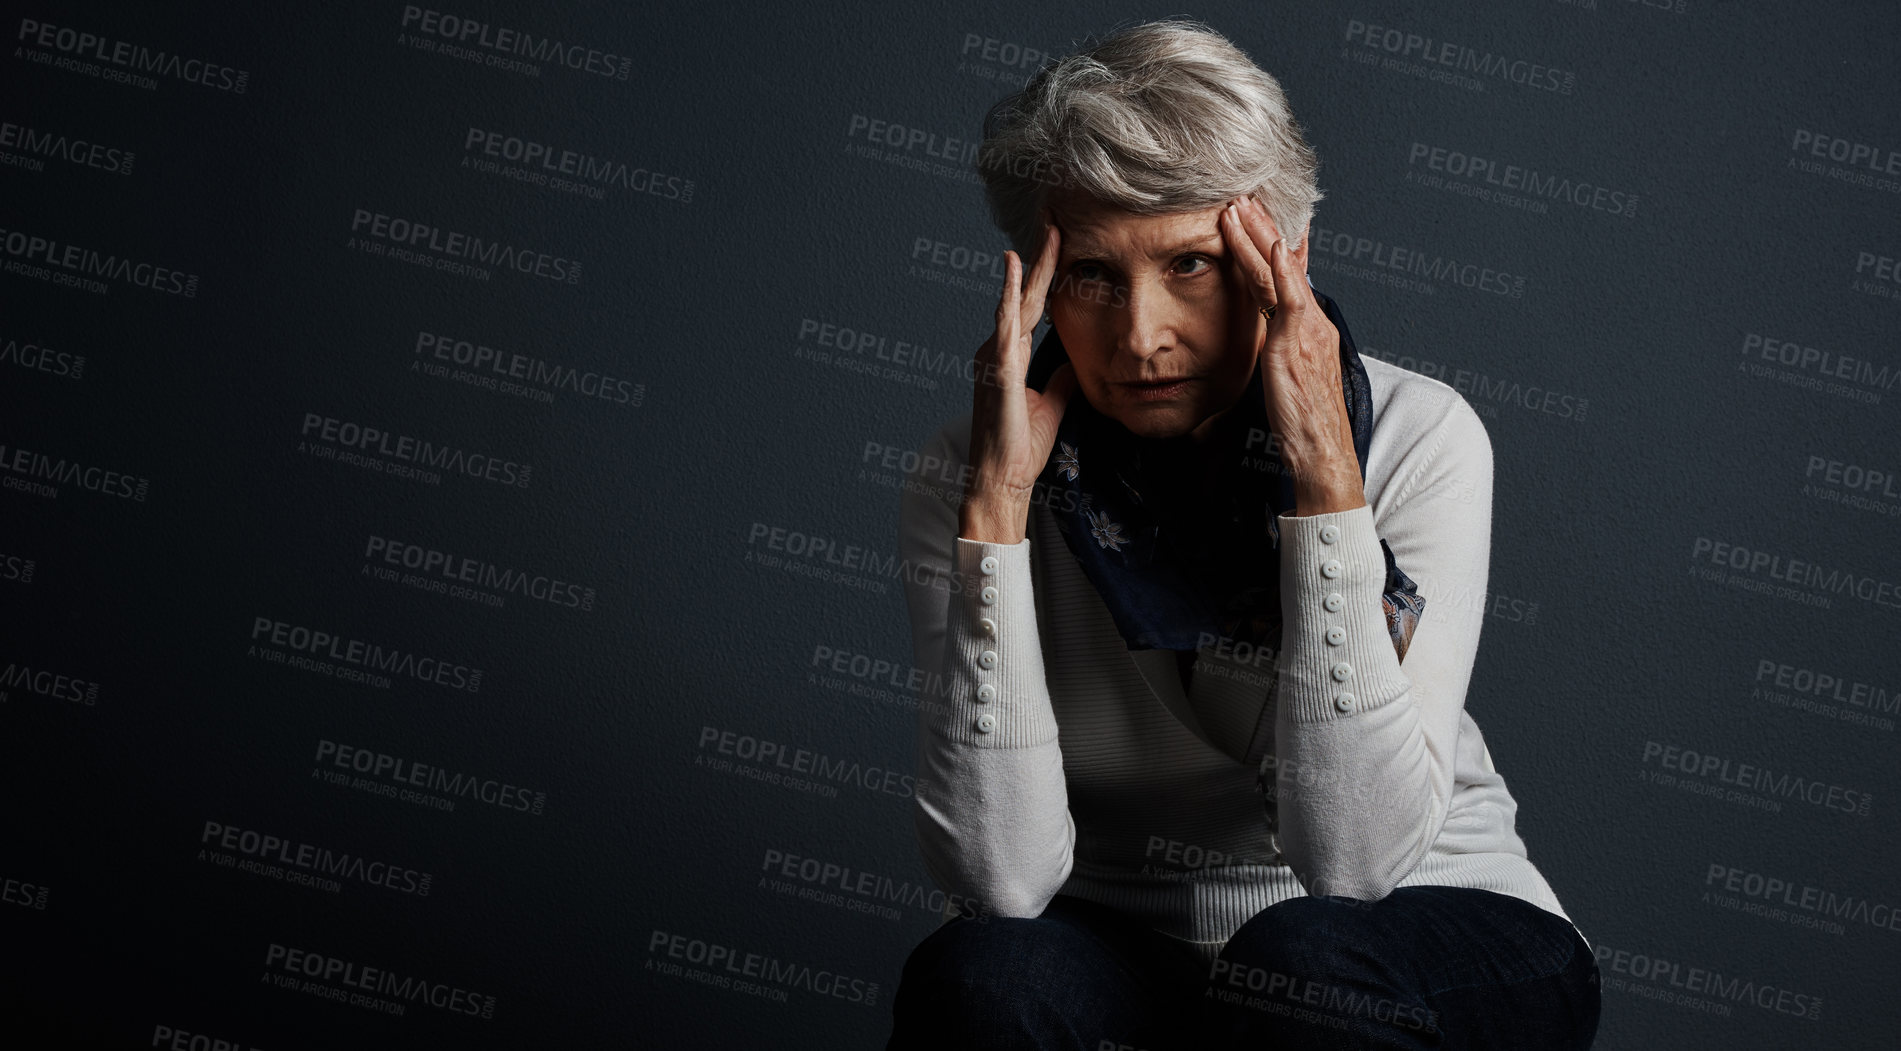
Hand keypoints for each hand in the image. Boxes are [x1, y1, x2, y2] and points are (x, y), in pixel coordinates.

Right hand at [961, 215, 1079, 543]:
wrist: (1002, 478)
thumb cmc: (1022, 447)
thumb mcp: (1053, 404)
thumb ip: (1061, 379)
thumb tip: (1075, 363)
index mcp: (1011, 355)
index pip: (1035, 305)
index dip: (1048, 274)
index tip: (1062, 240)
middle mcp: (998, 349)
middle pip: (1025, 295)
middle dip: (1041, 257)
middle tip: (1054, 218)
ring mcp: (994, 357)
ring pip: (1015, 302)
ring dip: (1029, 268)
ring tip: (1042, 233)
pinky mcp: (997, 370)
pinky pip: (1004, 326)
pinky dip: (1009, 297)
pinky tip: (1014, 272)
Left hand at [1219, 195, 1364, 514]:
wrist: (1320, 451)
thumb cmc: (1300, 425)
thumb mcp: (1281, 381)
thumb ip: (1270, 357)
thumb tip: (1254, 350)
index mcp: (1307, 329)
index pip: (1286, 277)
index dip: (1271, 246)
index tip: (1259, 218)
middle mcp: (1311, 322)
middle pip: (1282, 265)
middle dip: (1261, 229)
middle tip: (1242, 196)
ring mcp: (1306, 330)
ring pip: (1278, 273)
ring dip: (1259, 236)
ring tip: (1238, 206)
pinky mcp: (1298, 343)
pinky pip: (1289, 298)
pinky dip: (1280, 269)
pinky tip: (1271, 243)